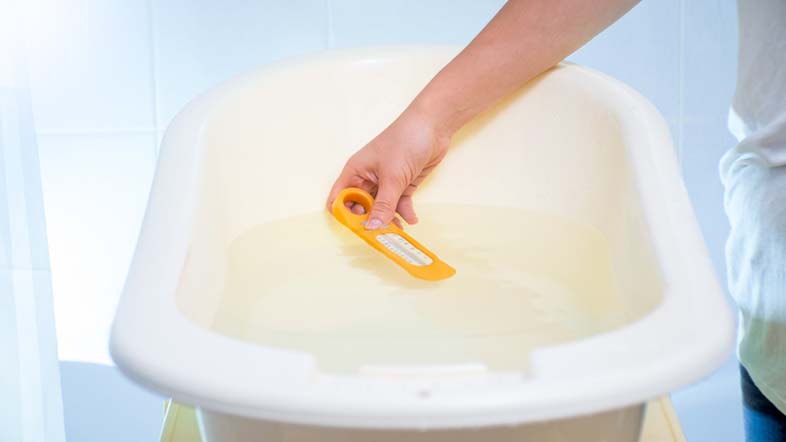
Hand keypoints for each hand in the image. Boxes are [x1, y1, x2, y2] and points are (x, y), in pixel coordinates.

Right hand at [327, 108, 449, 229]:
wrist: (434, 125)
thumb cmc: (406, 141)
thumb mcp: (393, 177)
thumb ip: (383, 205)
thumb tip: (371, 227)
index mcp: (356, 172)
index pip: (339, 198)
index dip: (345, 214)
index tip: (358, 227)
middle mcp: (367, 178)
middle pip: (361, 207)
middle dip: (370, 221)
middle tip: (381, 234)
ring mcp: (385, 183)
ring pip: (381, 209)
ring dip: (389, 220)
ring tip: (399, 230)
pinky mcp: (402, 185)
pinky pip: (399, 204)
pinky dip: (404, 212)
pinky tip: (412, 219)